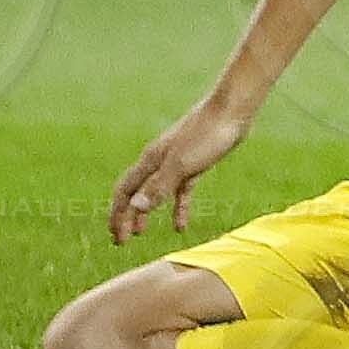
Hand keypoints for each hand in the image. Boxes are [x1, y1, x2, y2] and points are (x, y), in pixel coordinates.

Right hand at [109, 96, 249, 243]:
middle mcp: (158, 161)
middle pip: (135, 193)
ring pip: (154, 192)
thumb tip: (134, 208)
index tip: (115, 237)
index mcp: (150, 160)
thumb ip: (158, 186)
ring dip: (145, 212)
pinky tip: (180, 226)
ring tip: (141, 233)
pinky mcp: (196, 163)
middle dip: (125, 217)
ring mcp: (177, 161)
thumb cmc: (207, 133)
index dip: (116, 215)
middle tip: (121, 240)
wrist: (234, 108)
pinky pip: (181, 190)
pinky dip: (177, 208)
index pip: (124, 192)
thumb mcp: (182, 164)